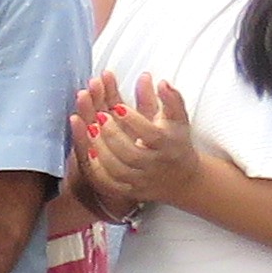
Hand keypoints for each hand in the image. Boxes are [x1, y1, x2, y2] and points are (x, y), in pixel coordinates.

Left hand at [79, 74, 200, 208]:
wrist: (183, 179)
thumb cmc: (177, 142)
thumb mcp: (179, 119)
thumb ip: (171, 99)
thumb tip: (160, 81)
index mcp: (168, 146)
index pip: (151, 135)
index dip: (133, 120)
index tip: (116, 106)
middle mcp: (155, 165)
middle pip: (131, 155)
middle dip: (112, 135)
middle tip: (99, 117)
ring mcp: (141, 180)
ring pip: (117, 170)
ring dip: (100, 149)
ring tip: (89, 129)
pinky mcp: (130, 191)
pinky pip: (110, 185)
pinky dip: (97, 170)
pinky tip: (88, 151)